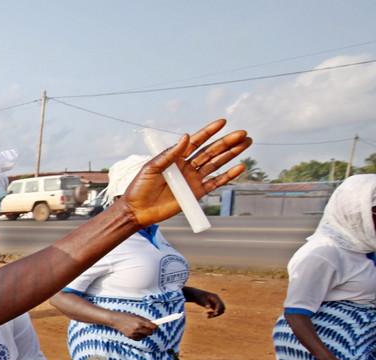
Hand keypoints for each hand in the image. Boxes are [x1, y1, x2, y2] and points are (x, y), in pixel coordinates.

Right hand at [111, 311, 155, 339]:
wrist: (117, 320)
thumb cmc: (128, 317)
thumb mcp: (137, 316)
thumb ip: (146, 321)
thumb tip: (154, 325)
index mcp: (140, 321)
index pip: (152, 326)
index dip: (156, 327)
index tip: (157, 328)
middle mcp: (137, 328)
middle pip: (150, 333)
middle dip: (151, 331)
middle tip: (148, 329)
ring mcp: (134, 333)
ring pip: (145, 336)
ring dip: (144, 334)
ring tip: (139, 329)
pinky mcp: (131, 337)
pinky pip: (139, 339)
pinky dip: (140, 336)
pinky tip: (136, 332)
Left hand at [120, 120, 250, 226]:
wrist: (138, 211)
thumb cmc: (140, 188)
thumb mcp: (151, 168)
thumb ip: (169, 154)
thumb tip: (186, 136)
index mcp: (175, 158)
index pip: (196, 141)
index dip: (209, 132)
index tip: (223, 122)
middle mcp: (187, 167)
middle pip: (210, 151)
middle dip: (226, 142)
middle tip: (243, 133)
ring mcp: (193, 180)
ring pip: (216, 164)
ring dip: (231, 154)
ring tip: (246, 144)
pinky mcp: (196, 194)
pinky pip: (215, 183)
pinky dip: (228, 176)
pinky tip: (240, 167)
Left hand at [186, 287, 225, 316]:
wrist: (195, 295)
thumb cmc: (198, 296)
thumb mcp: (200, 298)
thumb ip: (205, 302)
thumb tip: (209, 307)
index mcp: (215, 297)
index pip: (220, 304)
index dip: (218, 309)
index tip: (214, 313)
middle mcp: (217, 300)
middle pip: (222, 308)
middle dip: (218, 313)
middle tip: (211, 316)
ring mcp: (215, 303)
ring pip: (220, 311)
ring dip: (216, 314)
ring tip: (208, 317)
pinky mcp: (213, 306)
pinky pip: (216, 311)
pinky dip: (213, 314)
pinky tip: (207, 315)